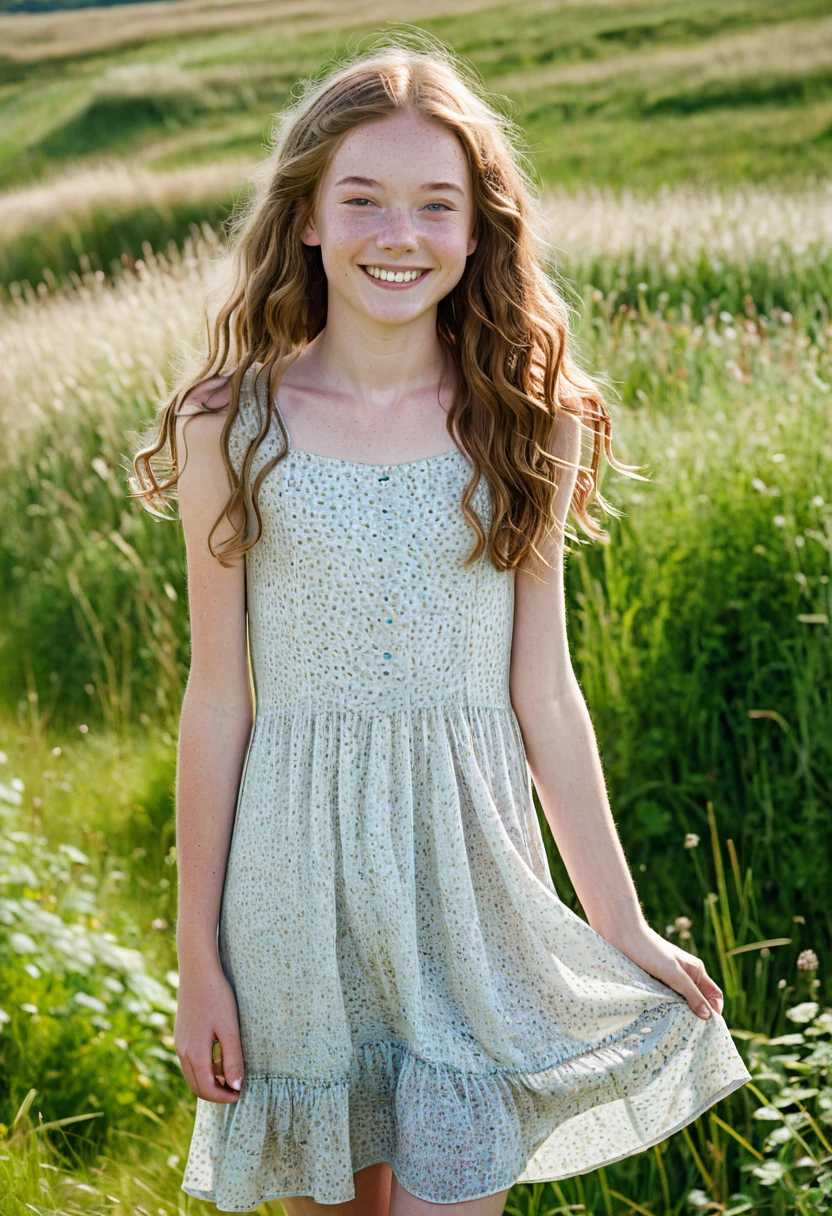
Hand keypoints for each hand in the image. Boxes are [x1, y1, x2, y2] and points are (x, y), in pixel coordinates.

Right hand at [174, 960, 244, 1102]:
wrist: (198, 972)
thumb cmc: (217, 998)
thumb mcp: (230, 1029)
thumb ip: (233, 1059)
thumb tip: (236, 1087)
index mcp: (194, 1053)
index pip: (207, 1089)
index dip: (224, 1097)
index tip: (241, 1094)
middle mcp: (182, 1052)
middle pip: (197, 1087)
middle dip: (216, 1093)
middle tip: (237, 1088)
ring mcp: (179, 1043)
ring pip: (192, 1075)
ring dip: (210, 1080)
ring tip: (231, 1072)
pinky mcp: (181, 1035)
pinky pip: (190, 1061)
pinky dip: (204, 1067)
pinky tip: (220, 1055)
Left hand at [599, 921, 723, 1020]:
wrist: (620, 934)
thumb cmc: (650, 950)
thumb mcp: (674, 973)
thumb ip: (692, 994)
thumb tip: (709, 1017)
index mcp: (695, 971)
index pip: (714, 996)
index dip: (715, 1011)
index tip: (708, 1028)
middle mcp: (684, 976)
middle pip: (697, 1002)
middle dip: (696, 1017)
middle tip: (691, 1035)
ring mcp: (668, 981)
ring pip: (679, 1004)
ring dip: (678, 1015)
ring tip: (674, 1030)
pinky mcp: (652, 984)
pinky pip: (663, 1001)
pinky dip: (664, 1010)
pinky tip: (659, 1020)